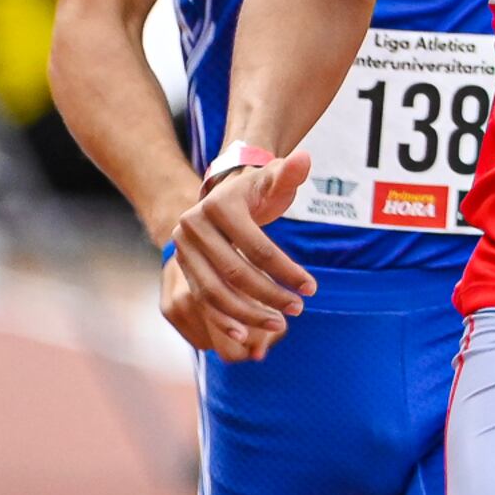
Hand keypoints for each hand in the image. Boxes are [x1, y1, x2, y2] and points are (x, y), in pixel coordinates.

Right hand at [169, 144, 318, 359]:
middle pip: (234, 272)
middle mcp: (192, 227)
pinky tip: (245, 335)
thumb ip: (289, 173)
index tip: (312, 288)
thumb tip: (304, 159)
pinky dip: (222, 320)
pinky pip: (203, 301)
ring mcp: (183, 250)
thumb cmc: (257, 191)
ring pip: (215, 292)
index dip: (286, 270)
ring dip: (247, 314)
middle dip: (268, 295)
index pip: (257, 247)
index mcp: (217, 205)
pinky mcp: (182, 269)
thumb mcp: (274, 180)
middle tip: (298, 309)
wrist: (225, 197)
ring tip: (279, 324)